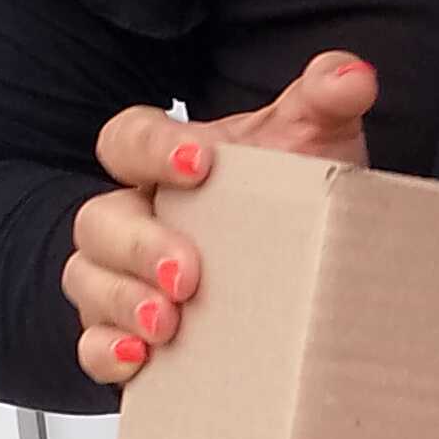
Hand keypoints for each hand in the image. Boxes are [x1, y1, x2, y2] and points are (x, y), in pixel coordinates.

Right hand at [64, 51, 377, 383]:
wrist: (312, 267)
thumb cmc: (292, 197)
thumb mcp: (314, 144)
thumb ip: (327, 101)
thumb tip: (351, 77)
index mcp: (165, 160)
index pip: (127, 139)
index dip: (150, 148)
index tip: (199, 161)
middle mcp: (135, 215)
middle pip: (98, 220)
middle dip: (137, 246)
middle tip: (187, 273)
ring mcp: (124, 276)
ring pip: (87, 280)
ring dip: (122, 302)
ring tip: (167, 324)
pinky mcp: (130, 333)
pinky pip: (94, 344)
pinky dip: (109, 353)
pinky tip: (141, 360)